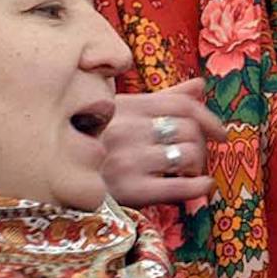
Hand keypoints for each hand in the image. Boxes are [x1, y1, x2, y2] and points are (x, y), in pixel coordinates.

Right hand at [102, 78, 227, 206]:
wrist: (56, 178)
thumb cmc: (93, 142)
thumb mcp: (120, 113)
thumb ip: (164, 99)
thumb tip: (200, 85)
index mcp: (127, 107)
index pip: (181, 105)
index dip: (208, 118)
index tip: (220, 133)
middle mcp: (129, 131)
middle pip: (189, 130)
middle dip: (201, 145)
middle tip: (195, 157)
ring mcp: (129, 161)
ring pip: (189, 155)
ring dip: (197, 165)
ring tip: (188, 172)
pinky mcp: (131, 192)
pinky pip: (180, 187)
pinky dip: (199, 187)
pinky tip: (202, 187)